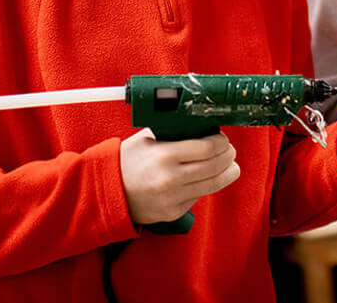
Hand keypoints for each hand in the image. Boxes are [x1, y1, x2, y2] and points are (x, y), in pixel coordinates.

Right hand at [120, 128, 240, 224]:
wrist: (106, 191)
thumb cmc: (128, 160)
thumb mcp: (149, 137)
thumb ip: (174, 131)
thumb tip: (201, 125)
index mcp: (165, 155)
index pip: (208, 148)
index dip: (222, 142)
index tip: (223, 138)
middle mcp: (171, 178)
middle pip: (215, 166)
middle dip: (228, 156)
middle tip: (229, 150)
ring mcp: (172, 198)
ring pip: (213, 185)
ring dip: (226, 173)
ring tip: (230, 165)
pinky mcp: (172, 213)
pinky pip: (199, 197)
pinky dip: (207, 185)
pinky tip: (207, 177)